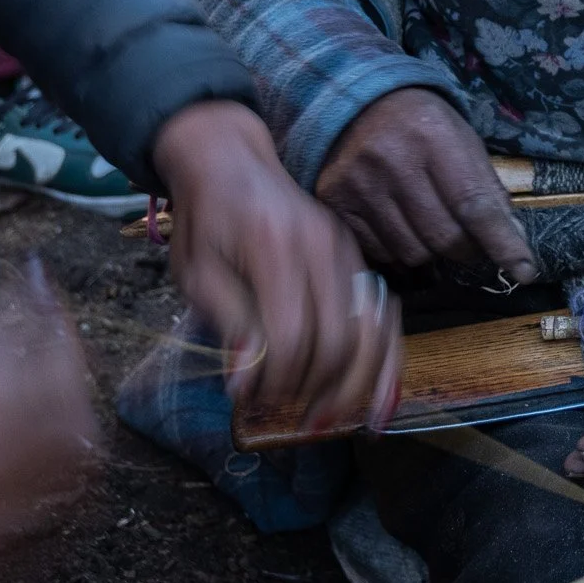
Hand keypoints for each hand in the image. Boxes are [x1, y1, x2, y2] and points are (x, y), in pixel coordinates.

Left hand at [153, 99, 400, 424]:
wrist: (232, 159)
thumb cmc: (206, 220)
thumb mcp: (197, 273)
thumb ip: (229, 325)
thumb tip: (247, 387)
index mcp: (273, 247)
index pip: (292, 336)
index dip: (277, 381)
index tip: (253, 401)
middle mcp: (322, 246)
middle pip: (341, 339)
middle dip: (321, 392)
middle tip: (299, 423)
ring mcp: (348, 250)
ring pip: (373, 331)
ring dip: (359, 386)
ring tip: (339, 420)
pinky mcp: (360, 257)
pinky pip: (384, 316)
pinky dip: (386, 361)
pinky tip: (382, 398)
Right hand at [316, 87, 537, 284]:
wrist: (354, 103)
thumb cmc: (420, 123)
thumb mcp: (461, 139)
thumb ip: (486, 187)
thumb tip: (513, 240)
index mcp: (433, 136)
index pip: (474, 205)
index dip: (502, 243)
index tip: (524, 270)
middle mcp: (393, 160)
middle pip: (444, 237)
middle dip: (468, 250)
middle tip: (471, 243)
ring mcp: (360, 184)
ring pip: (413, 252)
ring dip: (433, 253)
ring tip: (433, 229)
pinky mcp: (335, 202)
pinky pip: (380, 252)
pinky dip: (400, 252)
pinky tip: (404, 229)